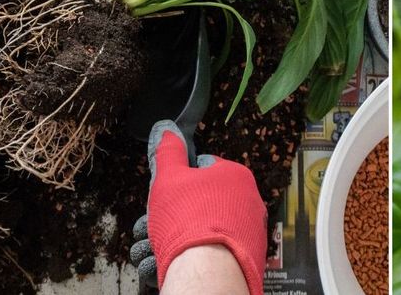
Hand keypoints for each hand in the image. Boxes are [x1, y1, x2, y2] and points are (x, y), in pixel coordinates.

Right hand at [130, 121, 266, 292]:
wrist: (208, 271)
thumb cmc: (189, 219)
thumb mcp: (169, 177)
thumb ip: (168, 152)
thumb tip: (166, 129)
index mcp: (236, 177)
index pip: (203, 171)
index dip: (179, 184)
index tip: (165, 199)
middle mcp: (248, 203)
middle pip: (199, 206)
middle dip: (170, 219)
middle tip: (152, 229)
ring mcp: (248, 234)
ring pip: (202, 233)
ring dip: (172, 241)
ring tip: (153, 250)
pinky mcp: (243, 261)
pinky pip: (211, 256)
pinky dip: (188, 261)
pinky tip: (167, 265)